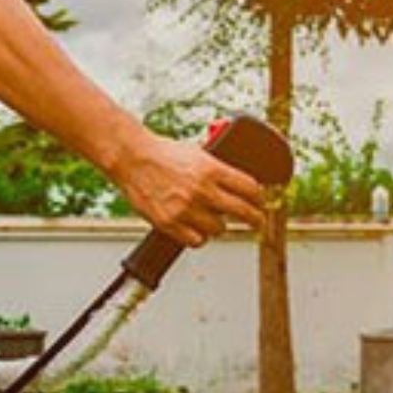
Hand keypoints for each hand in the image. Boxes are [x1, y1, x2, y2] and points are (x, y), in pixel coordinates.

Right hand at [114, 132, 266, 247]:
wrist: (132, 159)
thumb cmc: (162, 153)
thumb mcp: (196, 151)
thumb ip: (216, 166)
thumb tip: (236, 179)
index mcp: (211, 169)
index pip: (249, 188)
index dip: (259, 198)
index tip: (260, 202)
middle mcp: (201, 190)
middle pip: (242, 211)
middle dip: (255, 219)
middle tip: (257, 221)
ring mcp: (186, 209)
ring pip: (219, 229)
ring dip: (219, 227)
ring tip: (213, 220)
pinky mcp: (170, 223)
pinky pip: (196, 241)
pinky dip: (199, 237)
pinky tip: (197, 230)